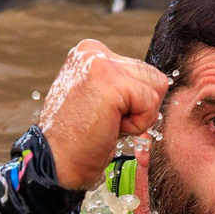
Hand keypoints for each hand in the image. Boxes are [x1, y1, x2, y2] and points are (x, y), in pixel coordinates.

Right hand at [35, 39, 169, 189]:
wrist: (55, 162)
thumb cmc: (78, 138)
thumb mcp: (97, 98)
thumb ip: (121, 83)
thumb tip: (159, 85)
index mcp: (90, 52)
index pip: (141, 70)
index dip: (135, 102)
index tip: (105, 115)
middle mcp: (93, 51)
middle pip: (152, 77)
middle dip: (139, 108)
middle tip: (107, 122)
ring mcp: (102, 64)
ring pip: (156, 87)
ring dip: (139, 116)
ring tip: (108, 123)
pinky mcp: (112, 83)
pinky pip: (151, 103)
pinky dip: (137, 125)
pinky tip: (110, 128)